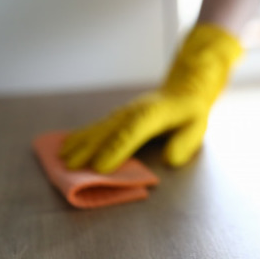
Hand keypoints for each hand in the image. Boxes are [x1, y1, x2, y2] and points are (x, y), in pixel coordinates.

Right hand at [60, 24, 242, 172]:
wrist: (182, 91)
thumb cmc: (189, 113)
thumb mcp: (197, 126)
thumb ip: (186, 142)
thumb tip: (170, 158)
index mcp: (155, 113)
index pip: (134, 130)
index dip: (117, 148)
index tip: (101, 167)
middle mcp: (135, 111)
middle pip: (110, 129)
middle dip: (89, 148)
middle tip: (70, 166)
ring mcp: (123, 112)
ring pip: (99, 127)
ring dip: (80, 143)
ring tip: (62, 158)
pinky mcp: (117, 116)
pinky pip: (97, 126)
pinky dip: (80, 136)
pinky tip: (66, 144)